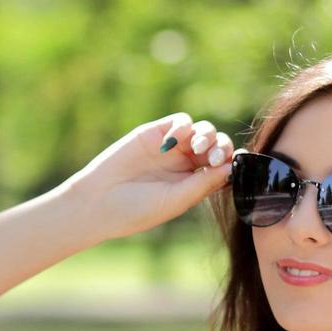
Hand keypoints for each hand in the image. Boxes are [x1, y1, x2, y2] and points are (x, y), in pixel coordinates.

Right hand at [59, 112, 235, 240]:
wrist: (99, 201)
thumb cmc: (137, 209)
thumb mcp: (176, 200)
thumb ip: (204, 183)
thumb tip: (232, 168)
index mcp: (195, 184)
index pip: (223, 167)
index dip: (232, 162)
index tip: (230, 166)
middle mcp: (186, 164)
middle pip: (217, 145)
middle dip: (221, 148)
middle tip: (213, 159)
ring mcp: (172, 147)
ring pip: (203, 130)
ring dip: (206, 136)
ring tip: (195, 149)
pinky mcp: (155, 133)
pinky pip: (181, 121)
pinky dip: (183, 127)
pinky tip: (171, 142)